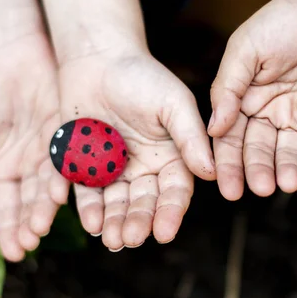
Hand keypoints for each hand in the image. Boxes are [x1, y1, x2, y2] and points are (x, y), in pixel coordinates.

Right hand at [0, 32, 64, 260]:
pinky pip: (70, 159)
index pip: (7, 206)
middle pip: (31, 201)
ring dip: (47, 207)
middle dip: (29, 223)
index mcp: (3, 167)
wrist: (8, 49)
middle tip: (30, 243)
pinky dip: (66, 177)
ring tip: (43, 226)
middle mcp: (30, 164)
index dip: (8, 228)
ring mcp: (52, 149)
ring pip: (51, 185)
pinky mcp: (71, 132)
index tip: (12, 253)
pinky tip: (65, 194)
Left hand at [36, 48, 214, 251]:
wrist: (97, 57)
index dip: (171, 212)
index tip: (165, 232)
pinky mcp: (84, 165)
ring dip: (115, 222)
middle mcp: (144, 168)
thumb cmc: (142, 75)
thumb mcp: (173, 103)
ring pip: (117, 204)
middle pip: (144, 203)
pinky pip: (87, 192)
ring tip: (112, 240)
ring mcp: (114, 168)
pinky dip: (89, 208)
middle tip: (132, 239)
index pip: (175, 191)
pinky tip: (91, 223)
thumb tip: (211, 173)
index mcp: (171, 156)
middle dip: (139, 222)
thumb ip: (191, 137)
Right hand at [208, 0, 296, 200]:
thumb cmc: (281, 20)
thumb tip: (213, 128)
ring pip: (291, 152)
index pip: (231, 137)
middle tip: (260, 189)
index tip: (227, 186)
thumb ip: (228, 88)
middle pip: (260, 149)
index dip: (228, 162)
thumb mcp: (245, 50)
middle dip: (258, 170)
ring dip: (289, 171)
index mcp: (244, 98)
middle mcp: (269, 112)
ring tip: (289, 186)